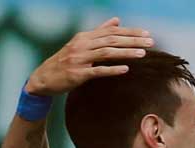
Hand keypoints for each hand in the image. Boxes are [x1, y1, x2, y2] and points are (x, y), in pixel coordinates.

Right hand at [26, 17, 152, 95]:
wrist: (43, 78)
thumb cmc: (65, 61)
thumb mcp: (81, 43)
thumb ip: (99, 32)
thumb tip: (116, 20)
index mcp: (84, 37)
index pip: (111, 31)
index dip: (130, 32)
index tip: (147, 34)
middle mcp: (82, 45)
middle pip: (112, 40)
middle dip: (133, 40)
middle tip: (151, 42)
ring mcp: (79, 59)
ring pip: (107, 53)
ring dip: (126, 52)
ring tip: (143, 53)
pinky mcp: (77, 74)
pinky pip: (97, 71)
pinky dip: (112, 69)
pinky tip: (125, 69)